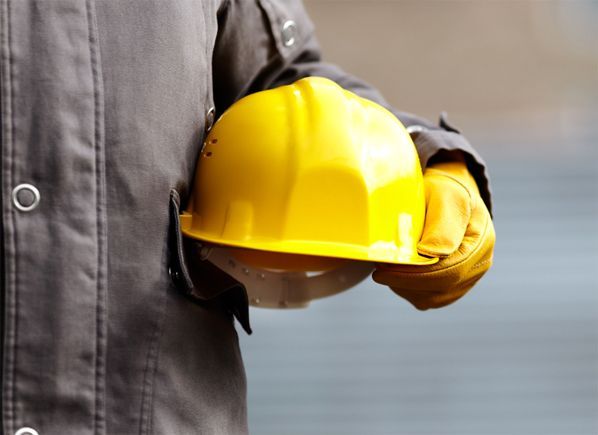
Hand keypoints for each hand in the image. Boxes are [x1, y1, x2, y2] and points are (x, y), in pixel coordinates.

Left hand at [372, 157, 494, 309]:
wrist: (447, 193)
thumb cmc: (443, 191)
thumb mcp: (444, 197)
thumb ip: (442, 225)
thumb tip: (432, 254)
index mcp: (480, 242)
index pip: (448, 271)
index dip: (414, 275)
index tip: (384, 269)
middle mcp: (479, 264)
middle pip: (441, 288)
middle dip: (405, 282)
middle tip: (379, 271)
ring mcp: (468, 277)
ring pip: (433, 298)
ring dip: (406, 287)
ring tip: (388, 268)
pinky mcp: (453, 285)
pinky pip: (430, 298)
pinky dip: (410, 289)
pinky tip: (398, 273)